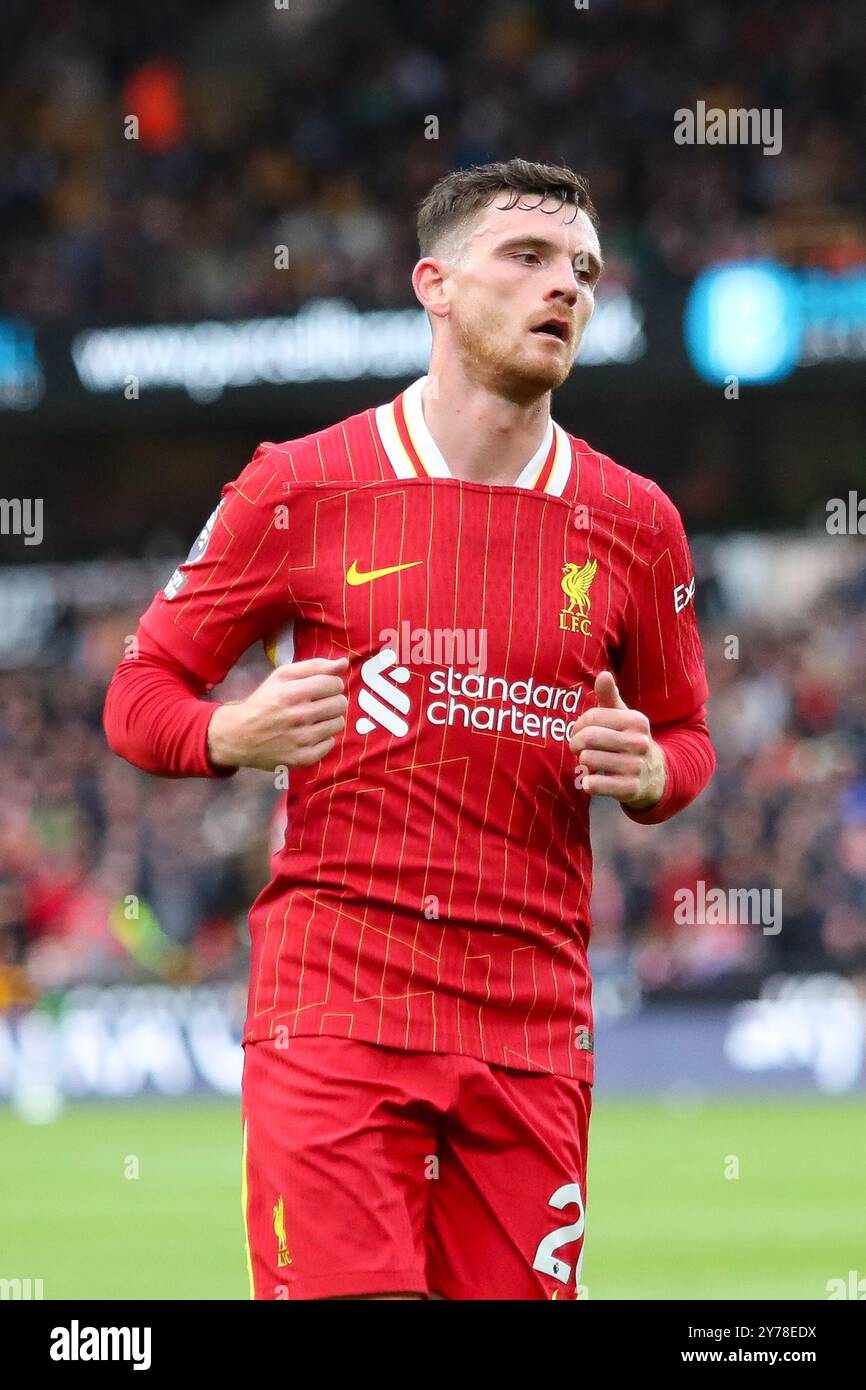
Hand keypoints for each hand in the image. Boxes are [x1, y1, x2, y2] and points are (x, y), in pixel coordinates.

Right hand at [207, 656, 348, 771]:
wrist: (239, 736)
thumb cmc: (263, 701)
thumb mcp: (281, 676)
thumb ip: (314, 667)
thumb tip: (344, 663)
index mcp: (292, 693)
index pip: (334, 684)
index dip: (332, 684)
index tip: (322, 688)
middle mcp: (298, 717)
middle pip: (340, 704)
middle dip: (332, 700)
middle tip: (317, 704)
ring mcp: (301, 740)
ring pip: (338, 723)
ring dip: (329, 719)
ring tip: (312, 719)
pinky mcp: (303, 758)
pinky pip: (330, 743)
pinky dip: (322, 738)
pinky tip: (308, 734)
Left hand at [569, 671, 665, 809]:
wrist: (654, 775)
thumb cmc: (629, 740)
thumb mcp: (623, 717)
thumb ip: (609, 696)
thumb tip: (603, 675)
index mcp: (637, 721)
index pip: (592, 717)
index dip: (578, 725)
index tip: (579, 731)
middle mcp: (639, 742)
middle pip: (588, 737)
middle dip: (575, 743)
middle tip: (576, 747)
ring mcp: (636, 766)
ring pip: (588, 759)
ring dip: (582, 762)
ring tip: (588, 761)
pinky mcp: (630, 788)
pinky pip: (596, 784)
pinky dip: (588, 783)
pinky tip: (591, 780)